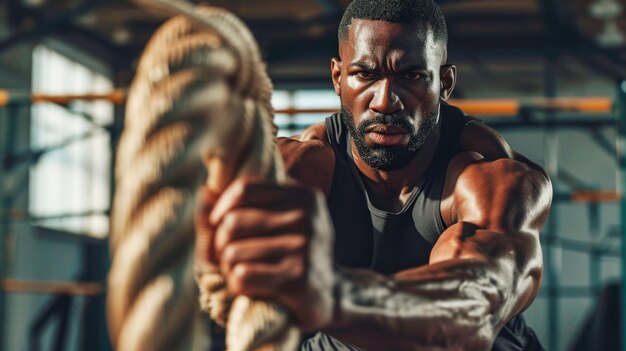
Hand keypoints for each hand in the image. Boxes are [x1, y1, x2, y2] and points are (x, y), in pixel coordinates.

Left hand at [195, 177, 335, 331]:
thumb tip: (202, 193)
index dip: (221, 208)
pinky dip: (239, 286)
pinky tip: (255, 288)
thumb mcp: (276, 222)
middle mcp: (305, 216)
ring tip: (247, 274)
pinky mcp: (296, 278)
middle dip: (222, 245)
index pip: (243, 189)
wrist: (331, 295)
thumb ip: (238, 207)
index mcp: (302, 194)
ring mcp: (303, 247)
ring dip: (230, 269)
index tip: (219, 226)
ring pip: (232, 252)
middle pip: (232, 222)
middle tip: (233, 259)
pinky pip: (241, 276)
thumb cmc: (293, 255)